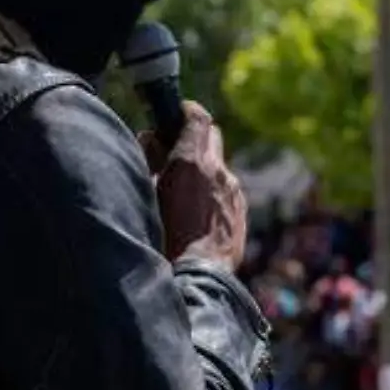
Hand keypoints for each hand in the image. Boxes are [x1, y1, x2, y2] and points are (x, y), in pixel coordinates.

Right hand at [142, 101, 246, 269]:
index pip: (196, 117)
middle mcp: (218, 171)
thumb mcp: (147, 194)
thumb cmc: (163, 238)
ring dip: (203, 169)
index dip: (185, 111)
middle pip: (212, 135)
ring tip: (183, 190)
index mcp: (191, 162)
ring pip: (219, 166)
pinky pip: (227, 191)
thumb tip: (152, 139)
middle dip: (195, 137)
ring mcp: (233, 192)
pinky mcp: (241, 212)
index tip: (175, 114)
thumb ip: (150, 160)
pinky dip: (214, 192)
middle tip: (174, 151)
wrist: (197, 278)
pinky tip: (198, 213)